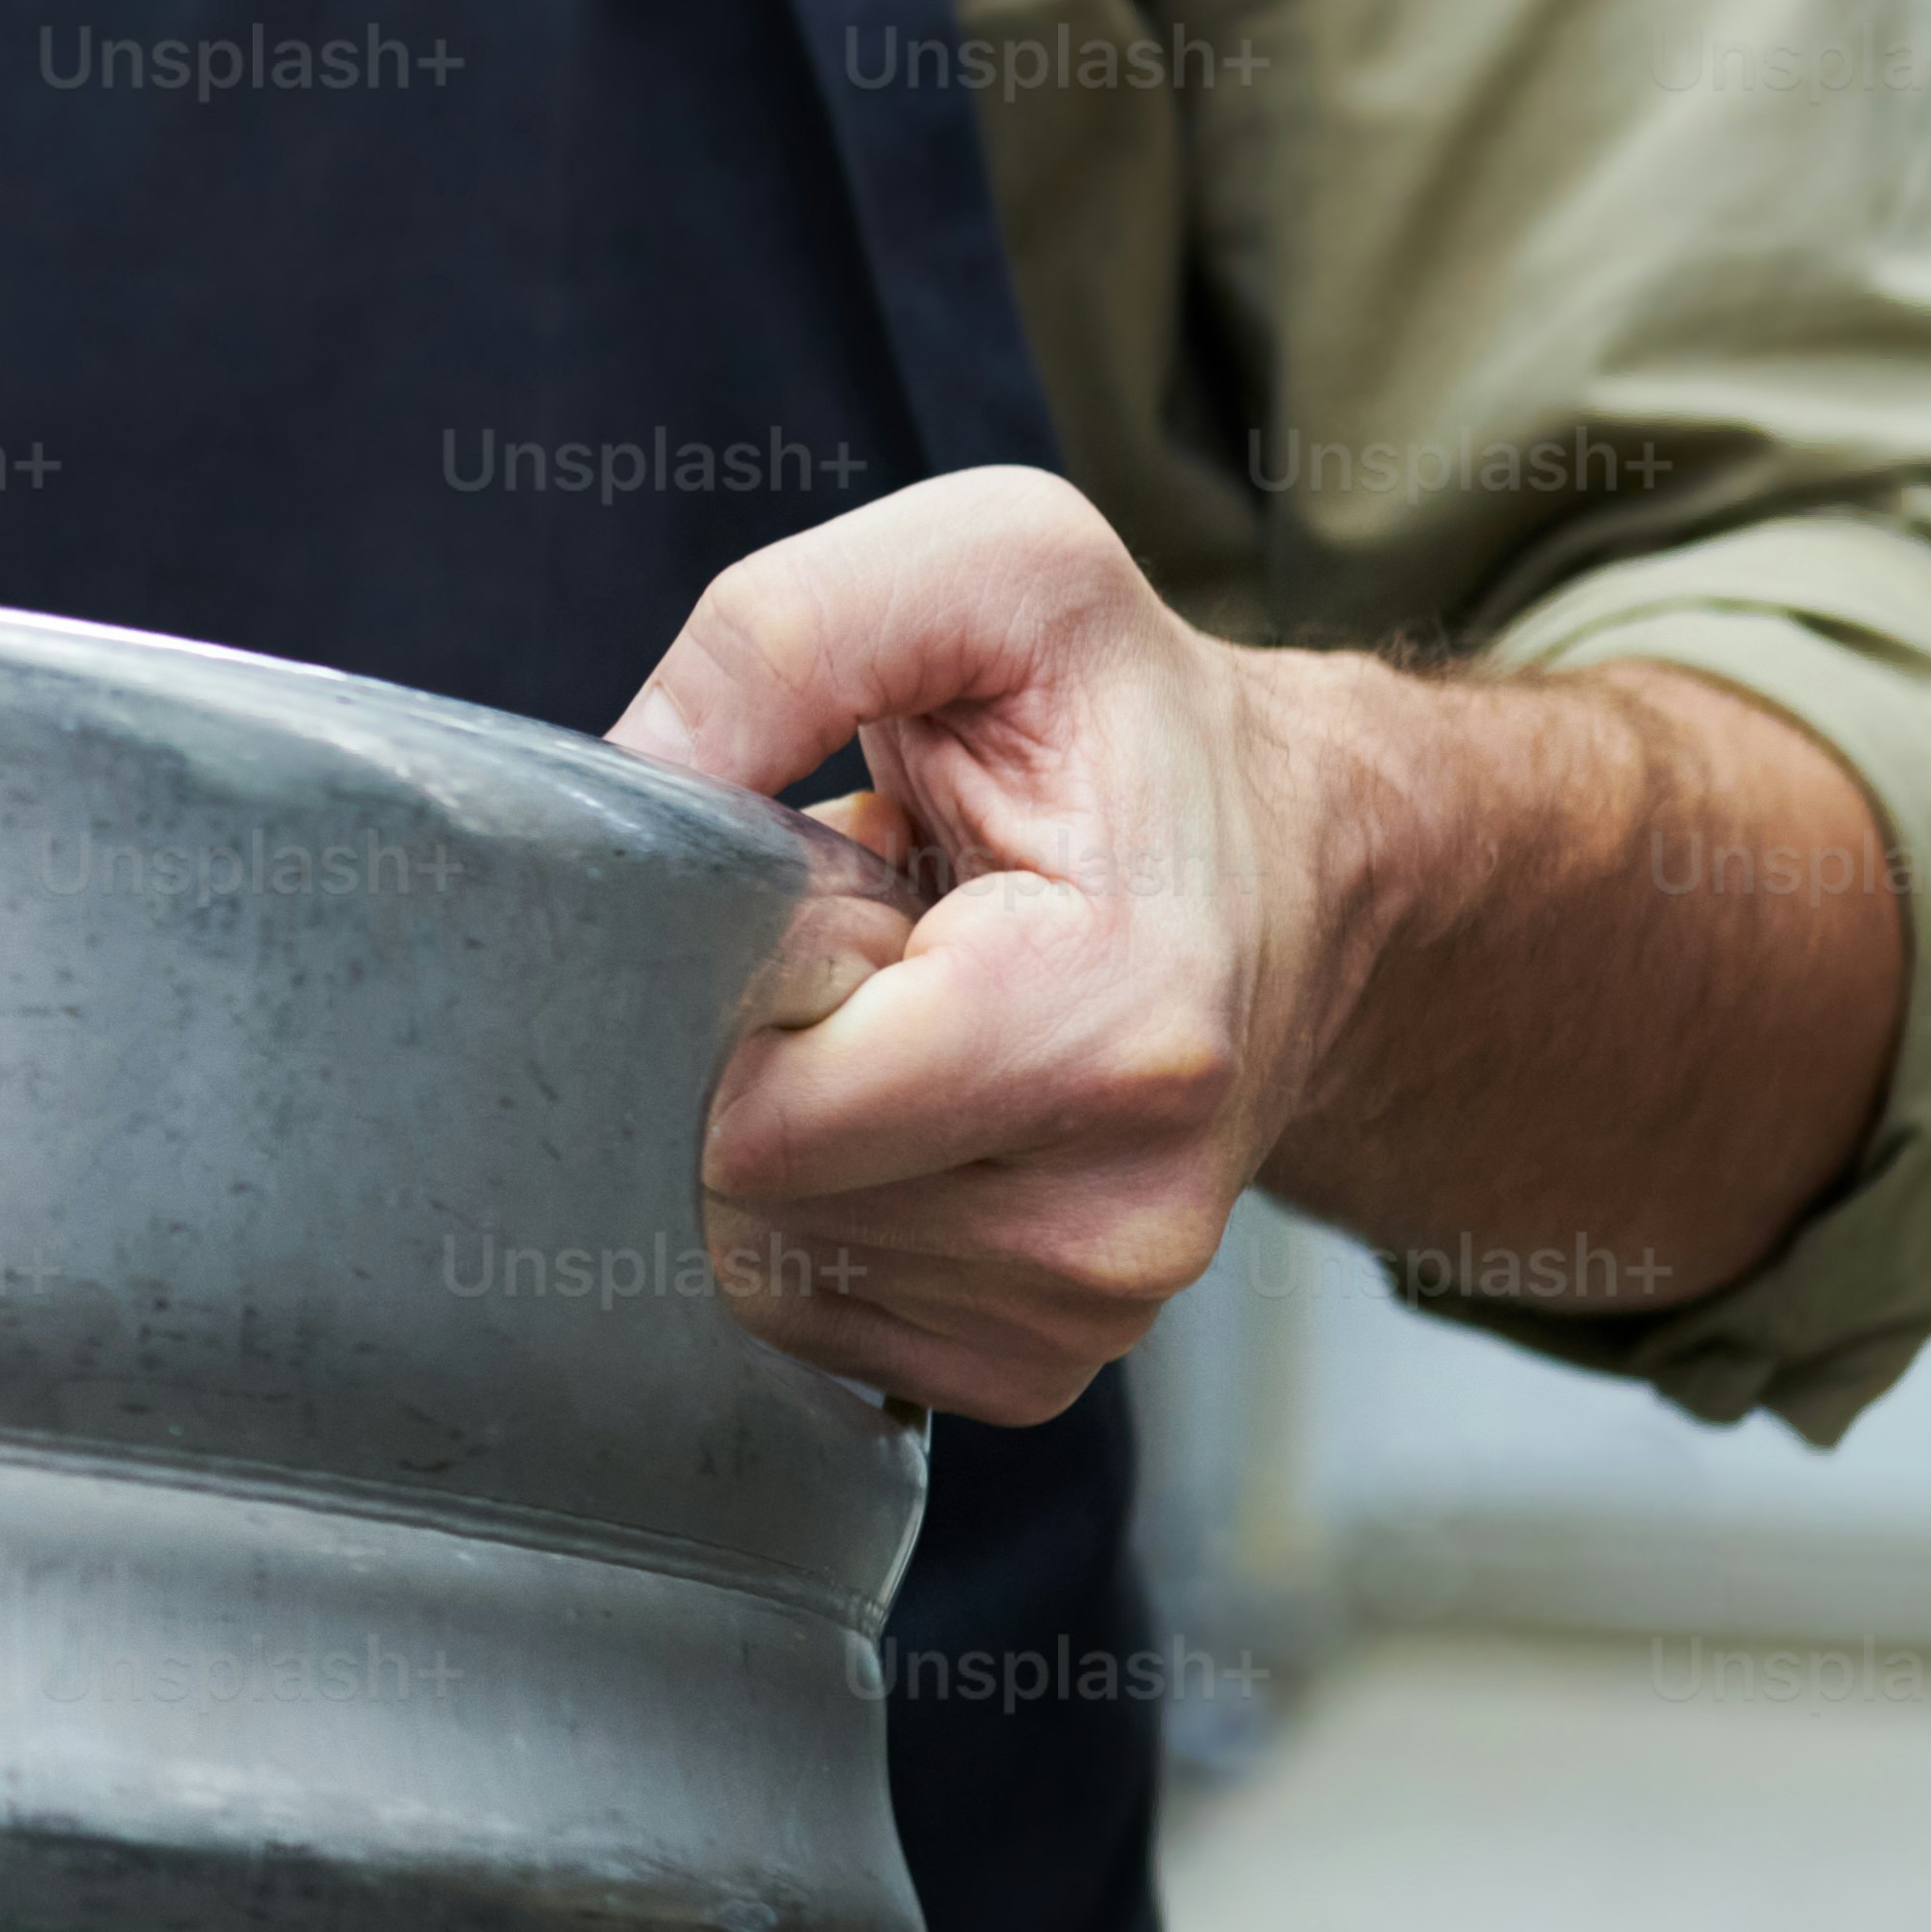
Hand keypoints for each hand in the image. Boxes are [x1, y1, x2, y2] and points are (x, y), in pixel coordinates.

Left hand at [607, 472, 1341, 1419]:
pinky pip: (806, 1318)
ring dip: (778, 1130)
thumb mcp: (994, 573)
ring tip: (894, 1018)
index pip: (765, 1116)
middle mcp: (1123, 1209)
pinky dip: (809, 1205)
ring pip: (761, 1265)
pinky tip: (901, 1108)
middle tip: (863, 947)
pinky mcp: (1036, 1359)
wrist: (1303, 867)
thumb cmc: (1136, 726)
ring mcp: (1085, 1307)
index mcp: (1124, 1028)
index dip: (731, 994)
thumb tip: (627, 781)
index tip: (825, 900)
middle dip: (745, 1058)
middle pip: (746, 1199)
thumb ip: (785, 637)